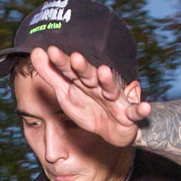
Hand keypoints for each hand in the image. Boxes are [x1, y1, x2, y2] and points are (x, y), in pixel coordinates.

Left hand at [34, 44, 151, 145]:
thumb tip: (35, 51)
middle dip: (83, 68)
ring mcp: (115, 100)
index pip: (70, 71)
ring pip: (112, 90)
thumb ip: (51, 74)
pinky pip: (135, 112)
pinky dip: (141, 110)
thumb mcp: (66, 93)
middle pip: (90, 76)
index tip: (50, 51)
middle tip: (75, 57)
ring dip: (109, 82)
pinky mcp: (129, 114)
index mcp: (83, 82)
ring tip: (105, 72)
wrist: (114, 130)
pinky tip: (145, 107)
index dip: (61, 62)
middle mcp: (99, 87)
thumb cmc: (89, 108)